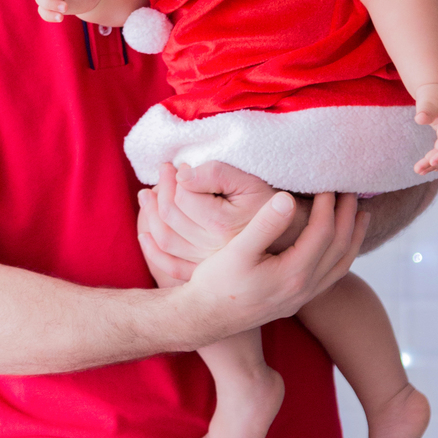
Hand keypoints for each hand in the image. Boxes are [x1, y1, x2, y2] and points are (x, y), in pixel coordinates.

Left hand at [136, 161, 305, 283]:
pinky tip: (145, 233)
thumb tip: (183, 174)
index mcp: (222, 226)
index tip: (179, 163)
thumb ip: (217, 174)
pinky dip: (153, 249)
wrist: (292, 242)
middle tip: (163, 171)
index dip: (177, 177)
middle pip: (170, 217)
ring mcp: (206, 264)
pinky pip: (169, 266)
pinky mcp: (204, 274)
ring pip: (165, 239)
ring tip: (147, 195)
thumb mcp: (250, 182)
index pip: (183, 197)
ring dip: (151, 215)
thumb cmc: (273, 207)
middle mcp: (211, 248)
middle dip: (161, 190)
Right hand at [176, 189, 368, 336]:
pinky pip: (332, 276)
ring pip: (341, 265)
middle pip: (339, 247)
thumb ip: (264, 224)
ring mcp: (302, 297)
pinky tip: (339, 244)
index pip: (323, 233)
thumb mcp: (237, 250)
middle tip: (351, 190)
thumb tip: (288, 198)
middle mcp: (304, 288)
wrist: (205, 319)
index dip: (328, 206)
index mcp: (293, 274)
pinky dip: (342, 256)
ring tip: (361, 215)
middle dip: (347, 217)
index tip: (327, 184)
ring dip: (353, 237)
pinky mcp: (297, 301)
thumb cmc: (216, 282)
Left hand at [412, 84, 437, 173]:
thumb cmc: (434, 94)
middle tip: (418, 169)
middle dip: (434, 162)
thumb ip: (426, 110)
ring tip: (419, 170)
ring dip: (433, 163)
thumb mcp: (429, 100)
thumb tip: (420, 119)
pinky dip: (434, 158)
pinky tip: (426, 166)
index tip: (431, 162)